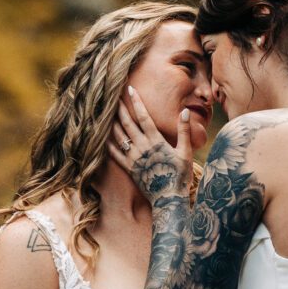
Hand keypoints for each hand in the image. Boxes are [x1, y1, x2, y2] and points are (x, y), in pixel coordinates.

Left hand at [108, 86, 193, 201]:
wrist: (168, 199)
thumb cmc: (180, 175)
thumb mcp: (186, 152)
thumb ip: (184, 131)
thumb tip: (185, 112)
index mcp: (156, 141)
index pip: (143, 116)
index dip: (136, 102)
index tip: (130, 89)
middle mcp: (142, 147)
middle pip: (127, 123)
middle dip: (119, 108)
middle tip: (111, 94)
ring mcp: (133, 158)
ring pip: (119, 136)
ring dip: (112, 122)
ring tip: (105, 111)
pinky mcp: (129, 168)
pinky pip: (114, 154)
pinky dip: (107, 144)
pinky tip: (101, 136)